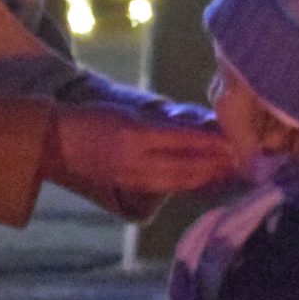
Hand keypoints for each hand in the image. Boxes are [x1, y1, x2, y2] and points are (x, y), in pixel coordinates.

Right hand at [46, 104, 233, 199]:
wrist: (54, 142)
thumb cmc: (92, 117)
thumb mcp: (127, 111)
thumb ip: (163, 122)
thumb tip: (203, 127)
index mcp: (134, 134)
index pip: (183, 140)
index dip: (211, 144)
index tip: (236, 141)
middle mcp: (135, 160)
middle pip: (186, 167)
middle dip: (217, 165)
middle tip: (244, 160)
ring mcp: (131, 177)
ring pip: (179, 182)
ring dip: (208, 178)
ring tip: (231, 172)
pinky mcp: (129, 187)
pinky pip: (167, 188)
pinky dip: (189, 185)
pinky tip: (205, 181)